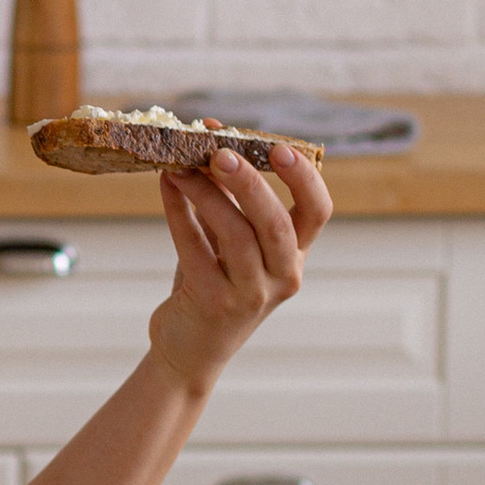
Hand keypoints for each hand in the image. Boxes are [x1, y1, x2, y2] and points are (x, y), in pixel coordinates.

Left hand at [146, 143, 332, 400]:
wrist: (189, 349)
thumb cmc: (212, 284)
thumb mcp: (229, 241)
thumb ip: (227, 195)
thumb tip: (211, 135)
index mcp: (295, 256)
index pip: (318, 212)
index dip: (304, 178)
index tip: (279, 148)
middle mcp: (282, 276)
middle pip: (276, 223)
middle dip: (250, 182)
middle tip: (220, 151)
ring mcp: (250, 294)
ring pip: (235, 235)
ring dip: (206, 193)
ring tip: (179, 165)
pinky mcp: (213, 304)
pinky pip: (195, 250)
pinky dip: (178, 213)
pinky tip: (166, 186)